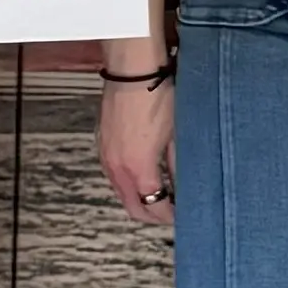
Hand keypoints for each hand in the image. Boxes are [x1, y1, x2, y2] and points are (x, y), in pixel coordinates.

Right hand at [95, 61, 171, 221]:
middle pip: (133, 207)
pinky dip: (129, 182)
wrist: (132, 70)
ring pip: (122, 192)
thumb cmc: (158, 97)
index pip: (153, 206)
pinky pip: (115, 175)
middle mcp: (117, 167)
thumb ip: (178, 166)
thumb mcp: (176, 135)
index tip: (182, 217)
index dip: (169, 216)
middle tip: (171, 212)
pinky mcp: (103, 143)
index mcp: (138, 168)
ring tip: (162, 193)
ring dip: (139, 198)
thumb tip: (184, 187)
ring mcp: (106, 155)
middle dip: (153, 214)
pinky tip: (146, 173)